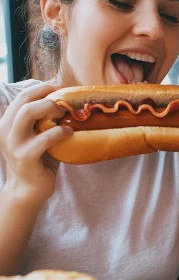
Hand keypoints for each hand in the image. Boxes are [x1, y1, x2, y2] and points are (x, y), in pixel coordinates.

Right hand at [0, 83, 71, 204]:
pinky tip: (70, 133)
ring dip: (51, 109)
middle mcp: (7, 130)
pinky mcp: (26, 157)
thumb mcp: (38, 136)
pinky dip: (60, 132)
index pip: (23, 95)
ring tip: (65, 116)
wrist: (28, 190)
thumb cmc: (39, 160)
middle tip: (64, 105)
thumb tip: (70, 102)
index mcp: (9, 122)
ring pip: (28, 113)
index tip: (62, 89)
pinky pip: (44, 138)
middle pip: (24, 100)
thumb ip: (46, 121)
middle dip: (48, 96)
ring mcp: (14, 143)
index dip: (44, 88)